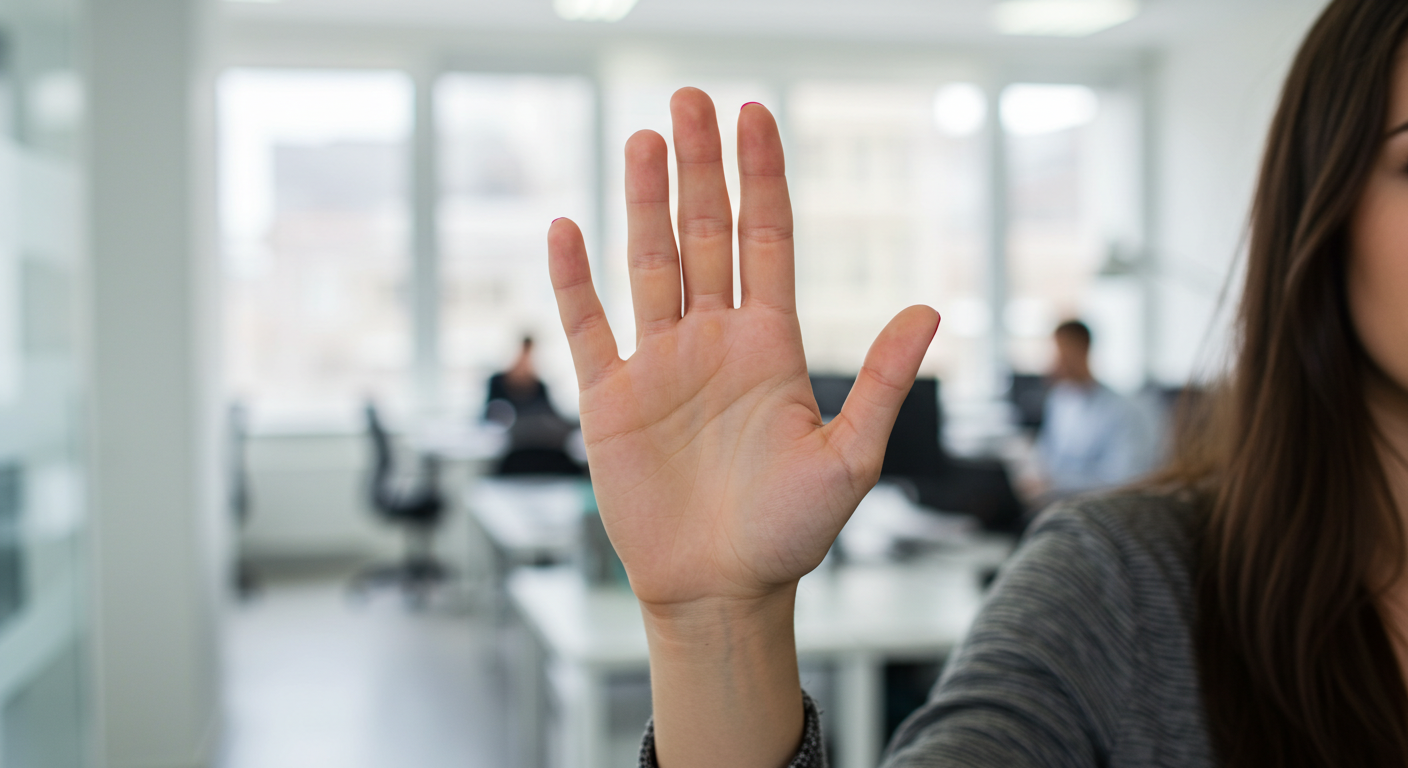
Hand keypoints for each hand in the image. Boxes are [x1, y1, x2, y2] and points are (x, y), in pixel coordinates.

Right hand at [548, 88, 938, 611]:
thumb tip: (930, 310)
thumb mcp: (849, 458)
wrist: (721, 591)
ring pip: (648, 265)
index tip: (754, 114)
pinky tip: (569, 228)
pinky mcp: (612, 400)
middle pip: (705, 234)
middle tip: (689, 100)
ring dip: (642, 203)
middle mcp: (714, 341)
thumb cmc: (790, 533)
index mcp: (771, 344)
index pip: (766, 239)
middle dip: (699, 167)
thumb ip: (884, 383)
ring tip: (641, 139)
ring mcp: (660, 365)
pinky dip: (574, 281)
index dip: (761, 177)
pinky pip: (590, 327)